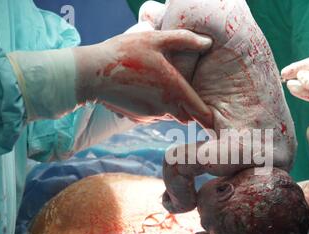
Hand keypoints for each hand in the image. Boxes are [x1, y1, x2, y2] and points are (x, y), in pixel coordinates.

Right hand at [73, 30, 213, 126]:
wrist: (91, 74)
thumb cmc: (125, 53)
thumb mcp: (156, 39)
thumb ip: (184, 40)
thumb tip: (208, 42)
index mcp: (174, 90)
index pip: (201, 114)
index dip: (211, 118)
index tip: (216, 119)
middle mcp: (166, 108)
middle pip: (187, 116)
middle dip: (190, 108)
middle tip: (186, 92)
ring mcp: (151, 116)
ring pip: (171, 116)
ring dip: (172, 106)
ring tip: (161, 86)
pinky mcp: (139, 119)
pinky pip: (156, 116)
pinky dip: (157, 107)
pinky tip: (146, 91)